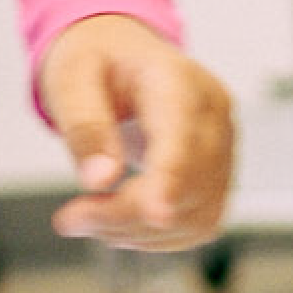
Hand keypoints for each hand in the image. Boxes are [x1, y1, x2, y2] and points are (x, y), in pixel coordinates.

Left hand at [36, 14, 234, 251]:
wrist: (120, 55)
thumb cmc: (97, 62)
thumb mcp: (72, 81)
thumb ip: (86, 127)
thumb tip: (99, 180)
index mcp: (178, 80)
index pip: (183, 134)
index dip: (172, 177)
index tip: (157, 214)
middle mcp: (213, 115)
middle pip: (188, 184)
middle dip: (125, 214)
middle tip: (69, 219)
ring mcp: (223, 148)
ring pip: (195, 215)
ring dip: (136, 231)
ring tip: (87, 218)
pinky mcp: (218, 178)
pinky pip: (197, 225)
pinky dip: (154, 236)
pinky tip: (118, 221)